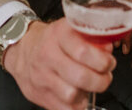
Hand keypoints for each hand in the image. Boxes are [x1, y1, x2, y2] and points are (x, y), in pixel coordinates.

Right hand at [1, 18, 115, 109]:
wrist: (22, 50)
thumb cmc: (51, 40)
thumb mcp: (69, 29)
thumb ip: (90, 38)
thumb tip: (107, 50)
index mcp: (58, 35)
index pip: (83, 52)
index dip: (102, 61)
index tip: (109, 63)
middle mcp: (48, 56)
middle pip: (80, 77)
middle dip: (100, 81)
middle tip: (105, 77)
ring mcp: (42, 77)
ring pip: (71, 95)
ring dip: (88, 94)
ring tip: (90, 86)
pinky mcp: (39, 94)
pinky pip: (64, 108)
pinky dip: (76, 105)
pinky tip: (79, 96)